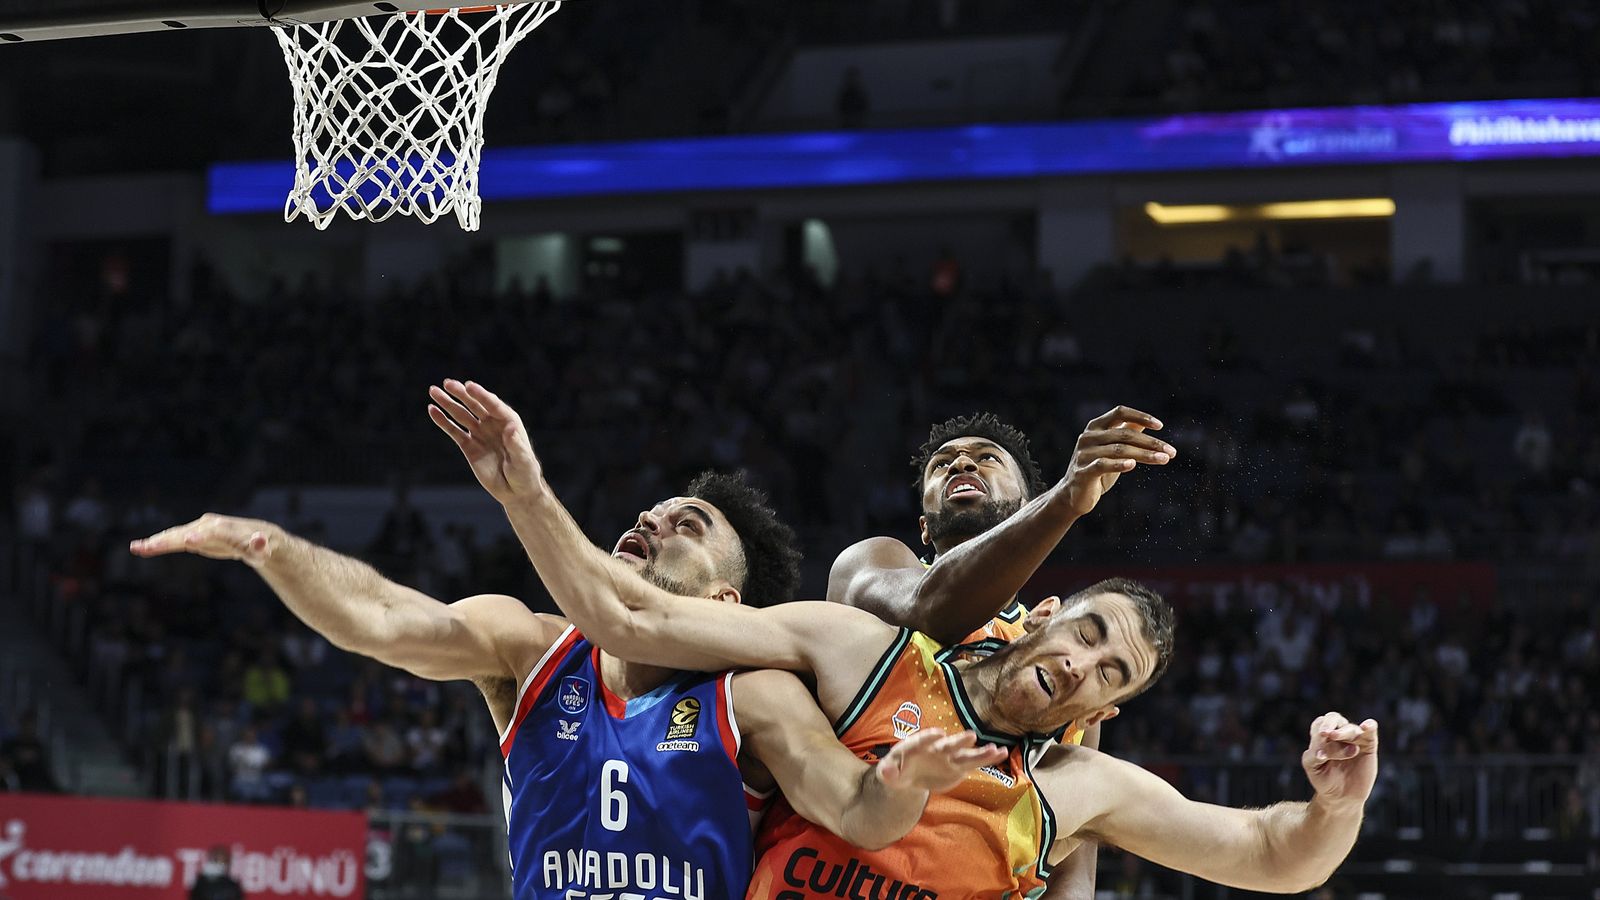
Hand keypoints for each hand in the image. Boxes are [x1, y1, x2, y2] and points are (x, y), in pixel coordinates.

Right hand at [129, 513, 275, 567]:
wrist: (256, 536)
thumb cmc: (260, 547)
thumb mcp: (262, 550)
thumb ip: (259, 546)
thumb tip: (260, 541)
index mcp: (226, 529)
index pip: (213, 533)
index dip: (202, 538)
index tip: (188, 541)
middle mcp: (210, 525)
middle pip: (187, 533)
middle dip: (170, 540)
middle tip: (151, 547)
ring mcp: (199, 529)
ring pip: (175, 535)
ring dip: (156, 542)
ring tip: (137, 547)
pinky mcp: (192, 535)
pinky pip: (172, 538)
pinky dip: (157, 543)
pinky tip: (139, 548)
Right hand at [428, 379, 545, 504]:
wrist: (516, 491)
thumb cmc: (525, 474)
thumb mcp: (523, 460)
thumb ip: (516, 445)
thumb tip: (511, 429)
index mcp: (509, 421)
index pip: (493, 404)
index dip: (481, 395)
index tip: (469, 386)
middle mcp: (493, 424)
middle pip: (475, 404)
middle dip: (461, 394)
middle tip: (447, 383)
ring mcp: (480, 433)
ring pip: (461, 414)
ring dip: (448, 403)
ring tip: (433, 391)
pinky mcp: (469, 446)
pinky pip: (454, 431)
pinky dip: (443, 421)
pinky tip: (432, 410)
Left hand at [876, 728, 1008, 794]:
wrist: (909, 775)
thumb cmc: (896, 771)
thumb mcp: (887, 774)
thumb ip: (887, 772)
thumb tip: (886, 771)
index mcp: (915, 746)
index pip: (921, 740)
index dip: (928, 737)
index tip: (938, 733)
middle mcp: (935, 748)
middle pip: (947, 744)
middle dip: (957, 741)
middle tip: (970, 736)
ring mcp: (948, 757)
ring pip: (965, 754)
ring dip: (980, 751)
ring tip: (996, 749)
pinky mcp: (958, 767)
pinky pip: (974, 763)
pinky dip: (987, 759)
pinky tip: (1001, 754)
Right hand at [1060, 406, 1173, 517]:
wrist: (1073, 496)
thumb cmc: (1097, 470)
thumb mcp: (1113, 450)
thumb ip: (1125, 434)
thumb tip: (1146, 422)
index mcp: (1095, 427)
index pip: (1120, 413)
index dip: (1140, 416)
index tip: (1160, 426)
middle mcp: (1088, 437)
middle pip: (1124, 434)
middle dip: (1151, 442)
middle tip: (1171, 452)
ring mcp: (1084, 454)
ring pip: (1119, 450)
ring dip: (1145, 455)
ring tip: (1163, 460)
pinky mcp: (1082, 472)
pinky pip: (1102, 464)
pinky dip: (1119, 464)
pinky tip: (1133, 465)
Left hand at [1301, 713, 1378, 811]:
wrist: (1341, 797)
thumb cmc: (1324, 779)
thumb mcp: (1312, 766)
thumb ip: (1314, 753)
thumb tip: (1324, 746)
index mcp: (1322, 736)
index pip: (1321, 723)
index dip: (1320, 727)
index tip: (1321, 739)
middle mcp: (1338, 734)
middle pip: (1335, 719)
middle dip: (1331, 726)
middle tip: (1329, 735)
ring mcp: (1354, 739)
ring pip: (1350, 728)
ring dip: (1345, 734)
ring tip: (1350, 751)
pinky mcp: (1369, 746)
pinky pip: (1370, 732)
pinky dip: (1370, 726)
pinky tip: (1366, 726)